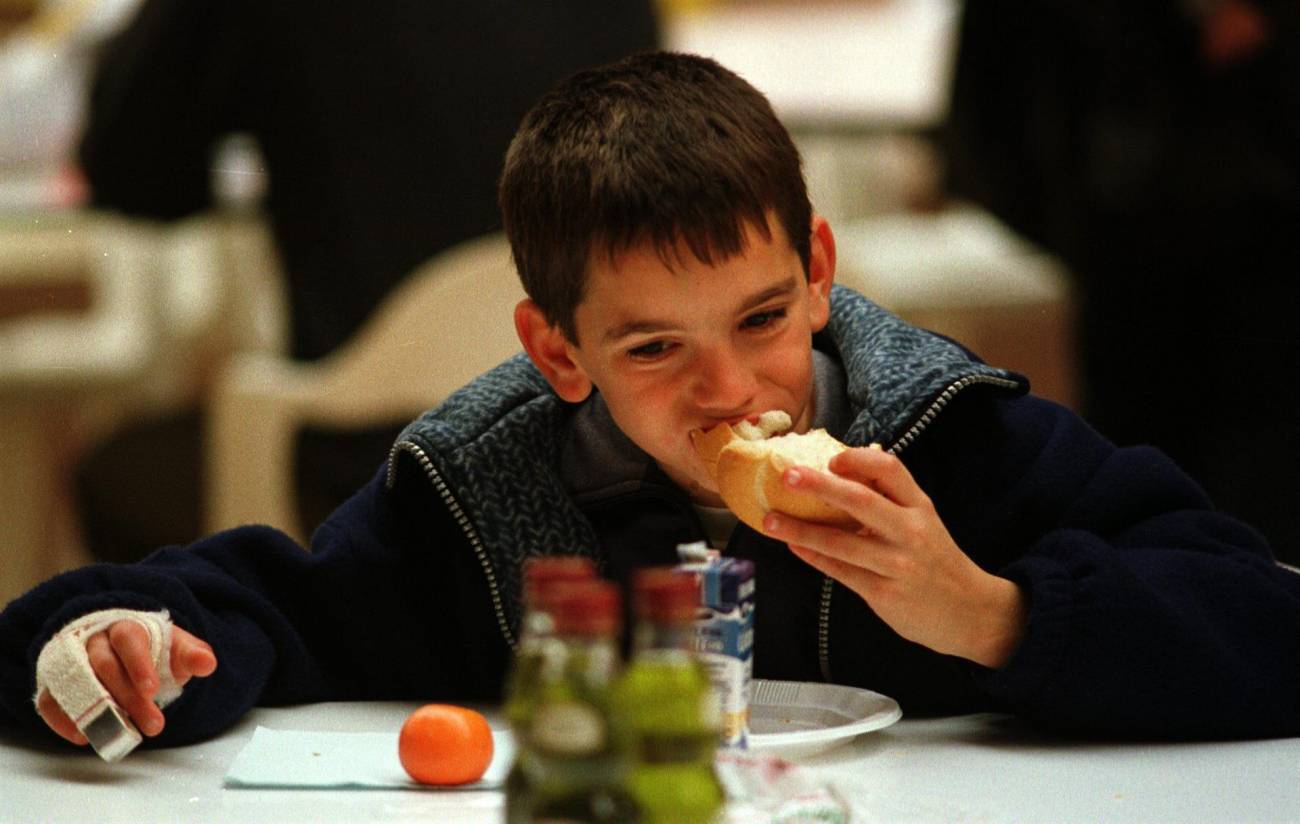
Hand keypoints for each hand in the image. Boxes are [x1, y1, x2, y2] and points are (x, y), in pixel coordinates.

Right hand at [36, 622, 216, 745]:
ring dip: (98, 712)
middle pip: (105, 665)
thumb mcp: (174, 649)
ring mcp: (71, 661)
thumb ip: (190, 654)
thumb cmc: (151, 650)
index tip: (152, 690)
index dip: (138, 664)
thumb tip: (208, 663)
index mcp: (126, 627)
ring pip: (78, 682)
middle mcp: (94, 640)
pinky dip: (63, 719)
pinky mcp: (56, 682)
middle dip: (128, 697)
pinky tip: (83, 737)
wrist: (121, 651)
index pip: (129, 638)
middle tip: (154, 725)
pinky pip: (50, 699)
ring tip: (120, 734)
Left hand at [761, 446, 1026, 667]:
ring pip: (842, 543)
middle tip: (788, 476)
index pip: (890, 470)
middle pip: (861, 501)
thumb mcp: (922, 521)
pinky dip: (814, 557)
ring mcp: (897, 564)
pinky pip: (841, 571)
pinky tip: (793, 547)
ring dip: (801, 530)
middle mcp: (911, 532)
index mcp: (920, 506)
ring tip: (770, 521)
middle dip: (820, 486)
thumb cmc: (935, 559)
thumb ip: (889, 496)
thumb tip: (848, 461)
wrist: (969, 612)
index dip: (858, 460)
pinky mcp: (884, 593)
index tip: (831, 459)